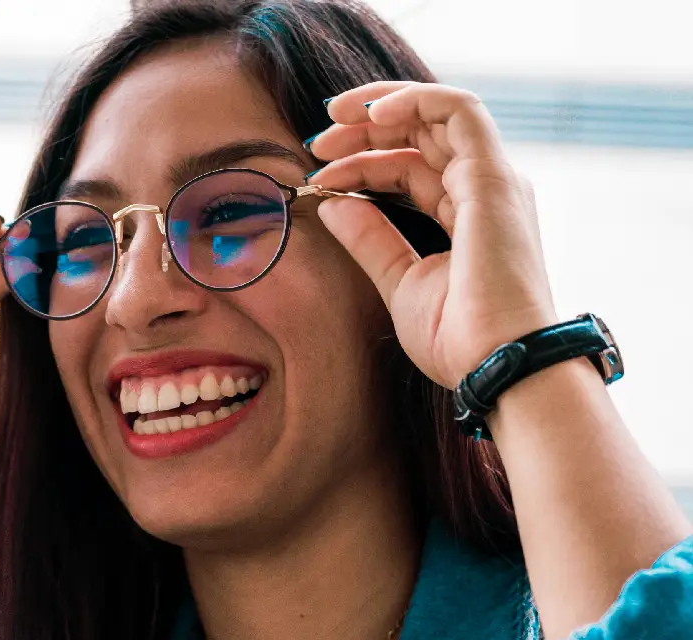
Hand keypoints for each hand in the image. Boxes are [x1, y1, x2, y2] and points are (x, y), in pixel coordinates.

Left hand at [308, 81, 557, 388]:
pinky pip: (459, 110)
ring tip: (332, 120)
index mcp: (465, 214)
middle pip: (420, 136)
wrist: (497, 365)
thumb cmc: (458, 339)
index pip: (408, 168)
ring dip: (381, 109)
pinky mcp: (493, 178)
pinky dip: (414, 99)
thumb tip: (331, 203)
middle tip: (316, 143)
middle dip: (364, 131)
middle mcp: (482, 190)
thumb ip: (370, 239)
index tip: (316, 179)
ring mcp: (491, 182)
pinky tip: (369, 113)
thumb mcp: (399, 281)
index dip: (360, 165)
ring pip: (436, 115)